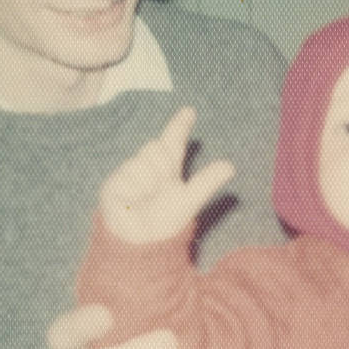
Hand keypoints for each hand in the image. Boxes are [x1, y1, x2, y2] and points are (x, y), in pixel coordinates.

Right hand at [100, 107, 233, 243]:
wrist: (135, 237)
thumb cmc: (166, 221)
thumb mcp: (190, 199)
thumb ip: (207, 181)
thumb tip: (230, 166)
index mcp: (169, 174)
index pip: (174, 143)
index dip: (179, 126)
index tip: (189, 110)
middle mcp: (152, 170)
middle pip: (158, 147)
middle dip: (163, 160)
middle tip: (163, 184)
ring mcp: (133, 173)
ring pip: (147, 154)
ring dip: (152, 173)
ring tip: (150, 194)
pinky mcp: (117, 180)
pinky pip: (131, 169)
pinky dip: (136, 181)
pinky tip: (134, 196)